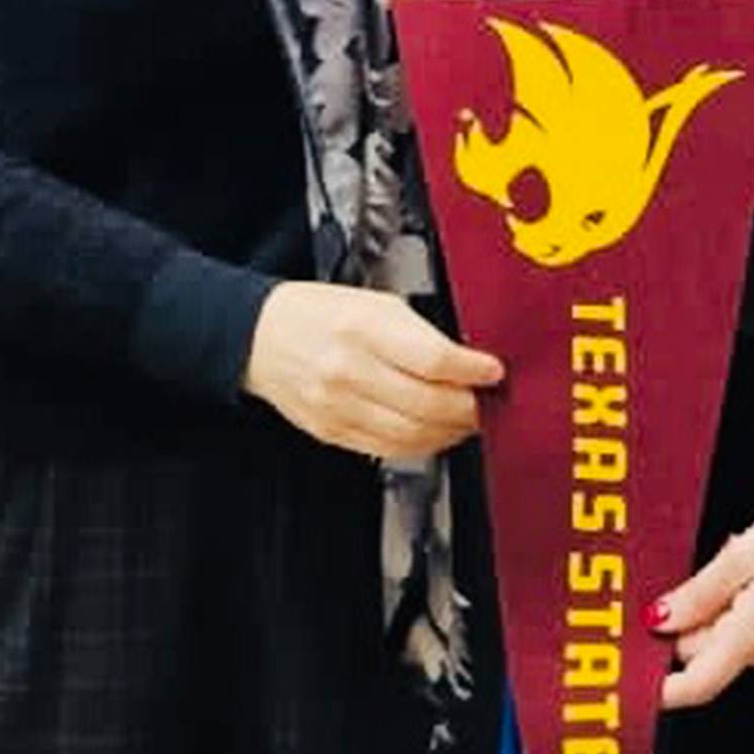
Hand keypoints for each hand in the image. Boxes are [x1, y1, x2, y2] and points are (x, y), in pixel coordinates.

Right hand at [242, 281, 505, 460]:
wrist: (259, 337)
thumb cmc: (318, 314)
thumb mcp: (375, 303)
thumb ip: (422, 333)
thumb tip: (468, 363)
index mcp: (363, 328)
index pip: (434, 360)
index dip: (473, 371)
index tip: (493, 372)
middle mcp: (349, 370)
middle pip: (429, 404)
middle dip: (469, 407)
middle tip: (488, 402)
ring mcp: (339, 407)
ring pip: (413, 435)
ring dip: (450, 432)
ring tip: (466, 419)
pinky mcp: (332, 433)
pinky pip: (389, 449)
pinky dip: (421, 445)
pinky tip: (434, 432)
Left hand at [654, 522, 753, 707]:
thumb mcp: (745, 555)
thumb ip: (699, 592)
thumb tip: (659, 618)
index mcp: (753, 636)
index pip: (697, 682)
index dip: (662, 688)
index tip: (635, 679)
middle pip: (706, 650)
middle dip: (694, 616)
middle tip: (707, 573)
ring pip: (732, 637)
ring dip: (724, 607)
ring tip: (744, 564)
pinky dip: (748, 607)